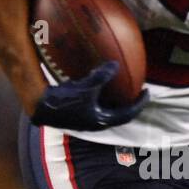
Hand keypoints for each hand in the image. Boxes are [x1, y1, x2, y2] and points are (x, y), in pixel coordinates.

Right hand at [31, 61, 148, 131]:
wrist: (41, 107)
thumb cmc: (65, 100)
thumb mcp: (86, 87)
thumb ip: (102, 76)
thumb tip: (115, 65)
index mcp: (102, 120)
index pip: (127, 114)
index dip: (139, 103)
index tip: (147, 92)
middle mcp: (96, 123)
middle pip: (118, 114)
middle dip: (128, 103)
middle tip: (137, 92)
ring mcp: (87, 120)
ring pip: (106, 110)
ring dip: (114, 100)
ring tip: (120, 88)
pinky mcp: (78, 114)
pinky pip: (95, 105)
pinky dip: (101, 96)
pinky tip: (96, 84)